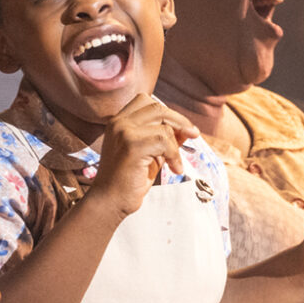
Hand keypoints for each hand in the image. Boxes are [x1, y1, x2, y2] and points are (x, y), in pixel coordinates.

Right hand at [89, 94, 199, 216]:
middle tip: (194, 136)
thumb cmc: (128, 180)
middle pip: (158, 108)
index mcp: (118, 121)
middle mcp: (118, 122)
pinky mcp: (131, 145)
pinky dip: (174, 156)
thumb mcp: (150, 154)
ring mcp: (123, 132)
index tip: (182, 128)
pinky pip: (164, 141)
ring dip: (176, 146)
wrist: (109, 201)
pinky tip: (174, 169)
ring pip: (163, 126)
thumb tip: (188, 129)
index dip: (168, 112)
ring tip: (175, 164)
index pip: (146, 101)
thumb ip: (164, 139)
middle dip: (180, 121)